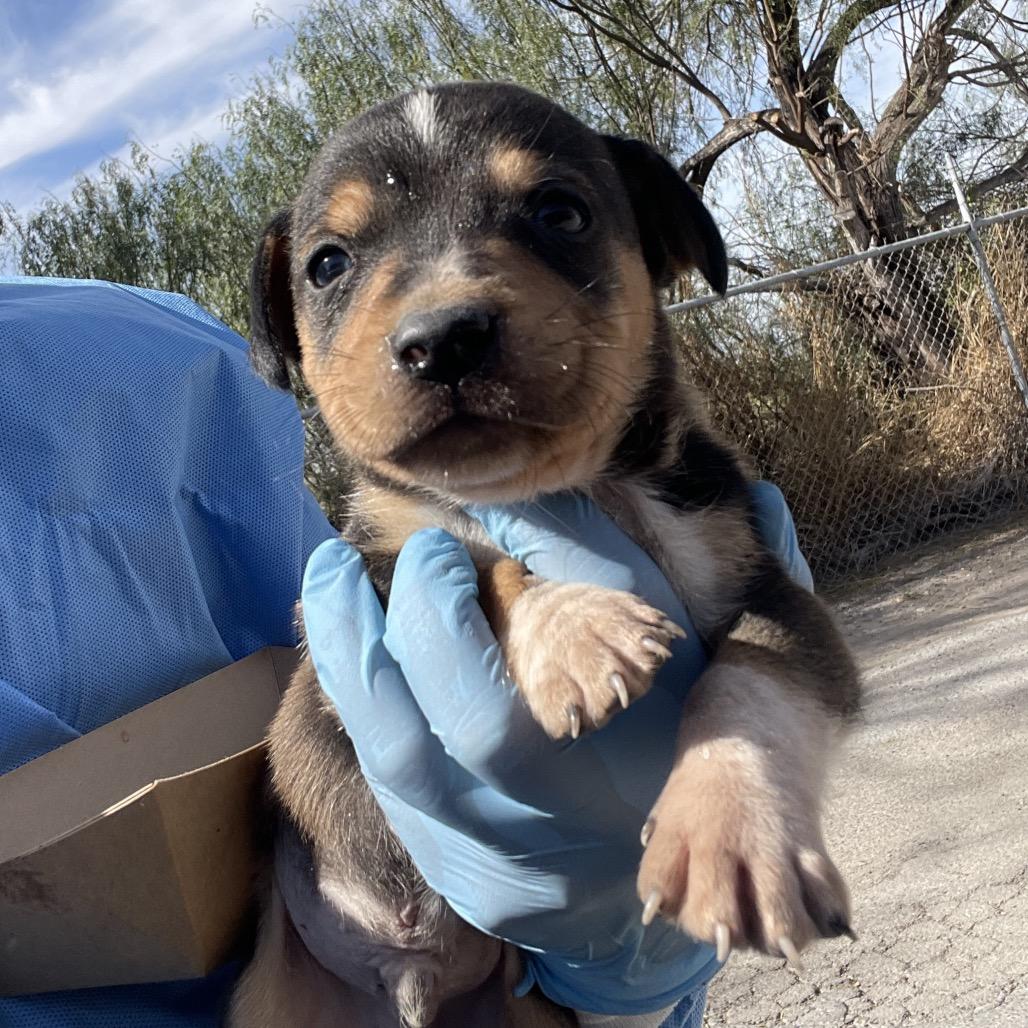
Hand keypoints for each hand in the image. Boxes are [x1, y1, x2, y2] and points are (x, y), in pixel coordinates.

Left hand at [301, 484, 810, 1014]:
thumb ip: (576, 556)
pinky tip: (362, 649)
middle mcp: (517, 830)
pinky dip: (367, 705)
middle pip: (407, 751)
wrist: (651, 831)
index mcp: (584, 768)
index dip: (436, 617)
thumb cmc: (658, 711)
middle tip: (333, 561)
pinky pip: (385, 783)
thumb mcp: (648, 628)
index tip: (433, 548)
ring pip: (382, 770)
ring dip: (344, 668)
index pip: (477, 711)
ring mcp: (476, 856)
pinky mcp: (448, 864)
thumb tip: (482, 497)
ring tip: (328, 591)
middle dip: (356, 641)